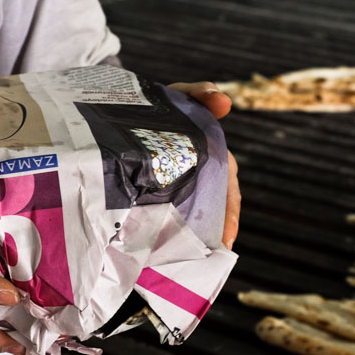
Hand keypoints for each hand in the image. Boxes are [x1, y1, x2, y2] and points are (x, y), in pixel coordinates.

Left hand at [169, 82, 240, 249]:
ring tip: (187, 262)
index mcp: (211, 156)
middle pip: (211, 208)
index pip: (228, 188)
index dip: (230, 213)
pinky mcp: (154, 192)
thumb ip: (200, 93)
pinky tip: (159, 252)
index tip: (226, 237)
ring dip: (191, 237)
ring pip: (189, 215)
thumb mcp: (181, 95)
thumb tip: (224, 101)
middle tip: (209, 258)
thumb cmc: (162, 104)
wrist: (125, 110)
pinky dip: (165, 233)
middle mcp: (198, 174)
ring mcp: (176, 185)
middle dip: (212, 234)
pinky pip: (164, 216)